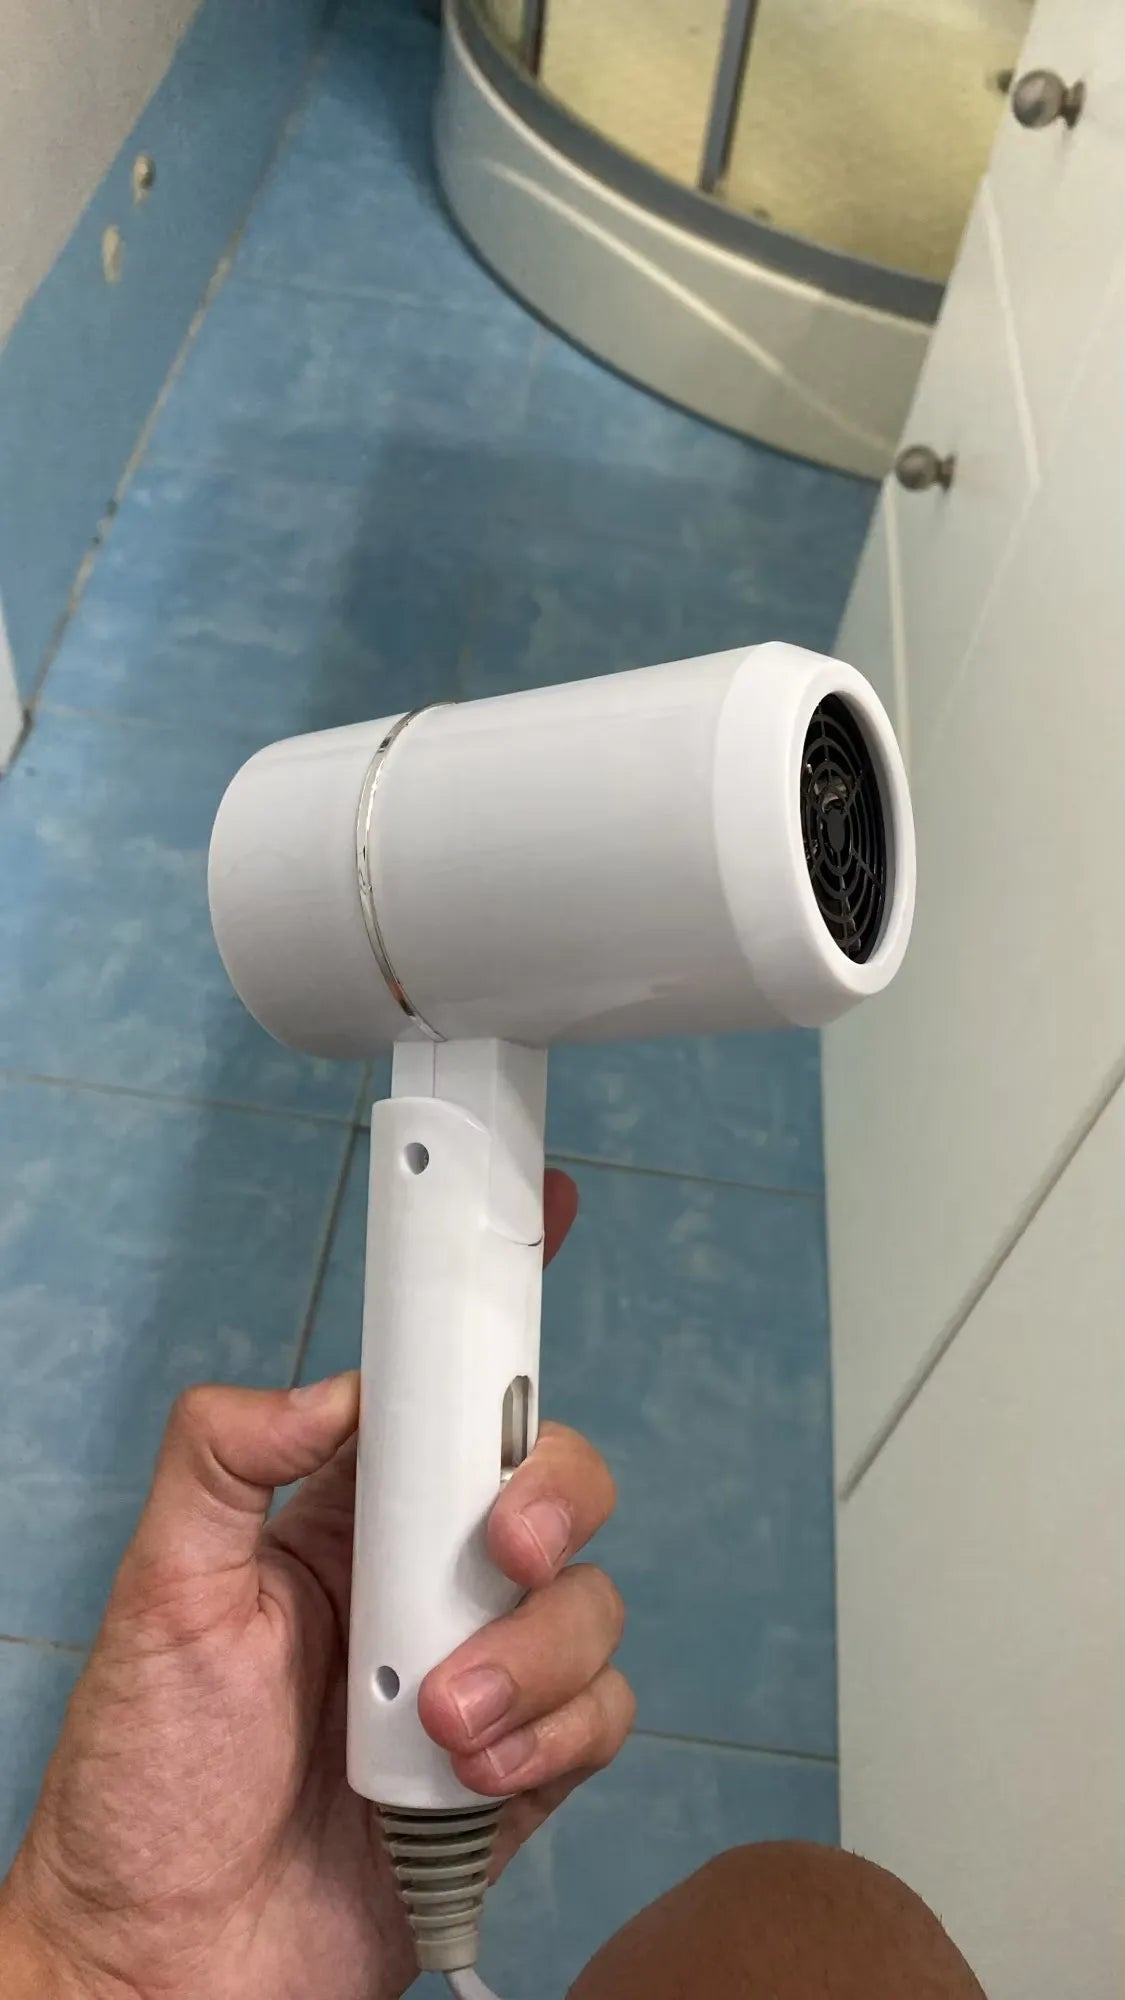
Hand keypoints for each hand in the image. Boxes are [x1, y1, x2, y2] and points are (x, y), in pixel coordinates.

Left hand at [0, 1170, 632, 1999]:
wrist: (169, 1963)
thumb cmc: (145, 1785)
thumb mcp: (159, 1592)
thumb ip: (222, 1460)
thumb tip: (325, 1387)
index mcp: (341, 1515)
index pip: (436, 1388)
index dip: (495, 1307)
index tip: (552, 1217)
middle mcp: (421, 1579)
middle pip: (549, 1479)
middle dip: (550, 1497)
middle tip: (500, 1547)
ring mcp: (479, 1668)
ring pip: (588, 1598)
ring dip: (532, 1654)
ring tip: (440, 1716)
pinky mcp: (520, 1764)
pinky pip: (601, 1711)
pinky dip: (554, 1730)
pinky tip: (473, 1769)